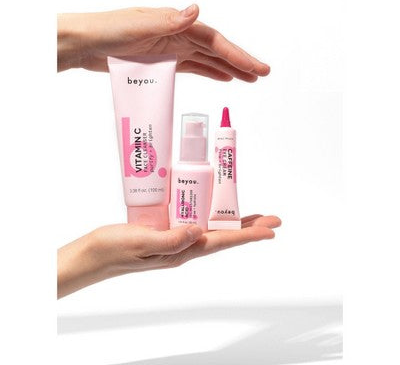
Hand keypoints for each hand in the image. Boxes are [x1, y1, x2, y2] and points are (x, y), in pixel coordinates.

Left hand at [57, 4, 269, 81]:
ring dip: (227, 69)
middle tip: (261, 75)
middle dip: (239, 63)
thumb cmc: (108, 31)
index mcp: (176, 25)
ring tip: (247, 79)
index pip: (215, 42)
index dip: (238, 55)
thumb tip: (197, 10)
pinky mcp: (162, 62)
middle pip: (216, 51)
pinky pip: (191, 68)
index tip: (257, 69)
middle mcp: (178, 35)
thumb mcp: (139, 25)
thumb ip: (169, 21)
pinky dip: (207, 72)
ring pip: (207, 61)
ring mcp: (171, 49)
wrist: (85, 44)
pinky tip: (220, 78)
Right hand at [57, 214, 280, 298]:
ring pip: (211, 227)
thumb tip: (200, 231)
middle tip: (272, 219)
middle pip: (223, 235)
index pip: (222, 242)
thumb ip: (170, 239)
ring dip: (232, 221)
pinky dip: (208, 213)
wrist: (94, 254)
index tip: (270, 230)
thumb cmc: (114, 250)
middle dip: (249, 227)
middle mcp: (183, 245)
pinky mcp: (165, 229)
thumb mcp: (142, 243)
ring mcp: (175, 238)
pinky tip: (211, 207)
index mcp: (181, 251)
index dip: (248, 235)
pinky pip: (193, 219)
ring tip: (251, 215)